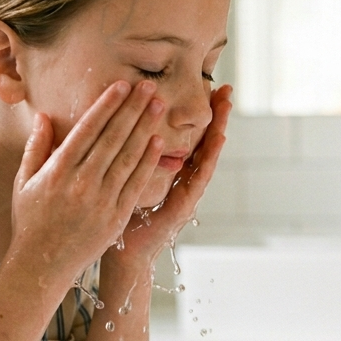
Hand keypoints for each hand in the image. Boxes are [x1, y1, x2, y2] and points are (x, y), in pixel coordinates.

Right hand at [5, 80, 164, 288]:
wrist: (42, 264)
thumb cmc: (31, 220)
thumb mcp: (24, 182)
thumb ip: (36, 148)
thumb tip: (45, 117)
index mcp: (57, 172)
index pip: (87, 130)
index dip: (107, 105)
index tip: (122, 85)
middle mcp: (81, 184)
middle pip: (112, 138)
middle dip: (132, 109)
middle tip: (149, 86)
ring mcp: (101, 201)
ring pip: (127, 157)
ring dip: (145, 128)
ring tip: (158, 105)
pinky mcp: (116, 217)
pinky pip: (135, 184)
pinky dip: (148, 162)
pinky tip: (158, 141)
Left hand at [111, 84, 232, 266]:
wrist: (122, 253)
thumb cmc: (118, 215)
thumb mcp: (122, 177)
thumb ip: (126, 153)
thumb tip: (113, 121)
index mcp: (170, 171)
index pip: (188, 136)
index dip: (198, 114)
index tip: (206, 87)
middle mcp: (183, 180)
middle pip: (203, 141)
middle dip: (215, 115)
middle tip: (225, 88)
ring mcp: (187, 193)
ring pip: (207, 156)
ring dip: (218, 130)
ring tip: (227, 107)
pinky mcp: (184, 206)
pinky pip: (199, 178)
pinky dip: (209, 157)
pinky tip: (218, 138)